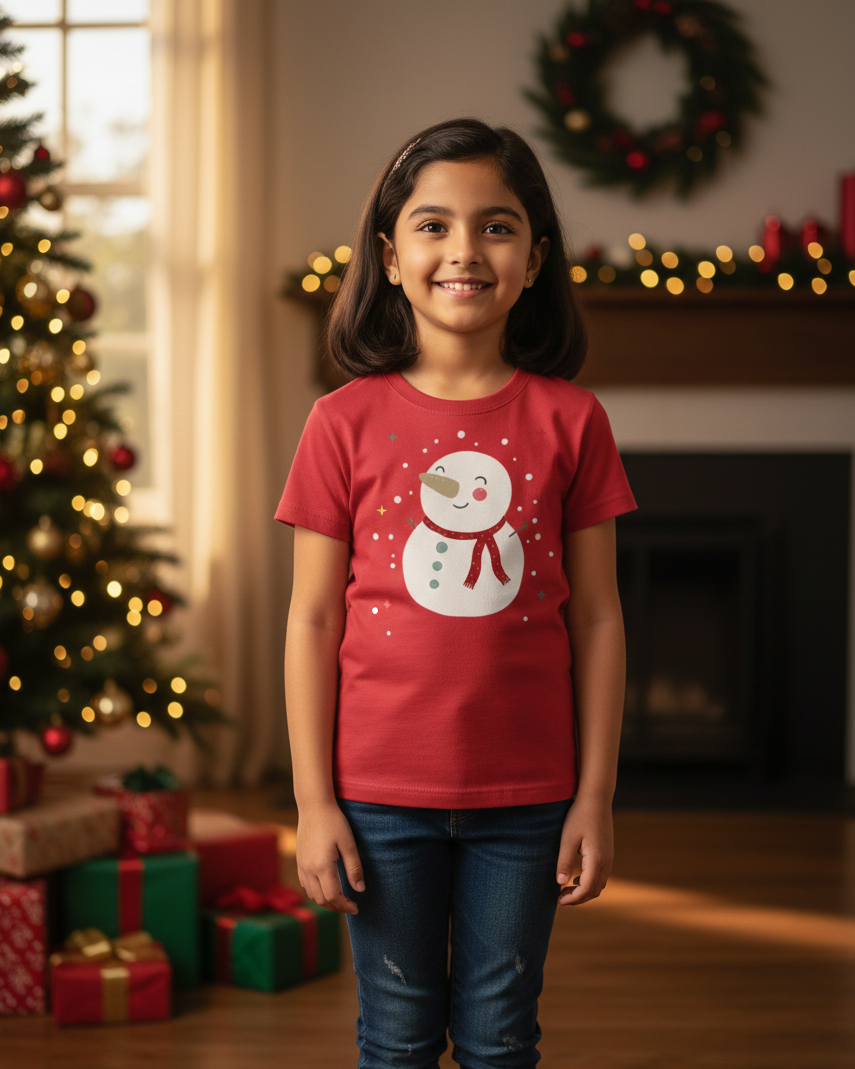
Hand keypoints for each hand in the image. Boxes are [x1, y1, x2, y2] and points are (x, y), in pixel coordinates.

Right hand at [295, 799, 365, 914]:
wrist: (314, 806)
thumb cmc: (334, 822)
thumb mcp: (348, 844)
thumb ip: (354, 868)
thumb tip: (360, 890)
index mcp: (322, 866)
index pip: (333, 896)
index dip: (345, 906)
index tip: (357, 907)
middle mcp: (309, 869)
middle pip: (321, 900)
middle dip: (337, 907)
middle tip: (351, 906)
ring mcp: (301, 866)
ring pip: (312, 894)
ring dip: (326, 901)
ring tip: (341, 898)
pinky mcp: (299, 861)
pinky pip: (306, 885)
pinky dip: (316, 892)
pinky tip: (327, 886)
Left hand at [555, 794, 613, 906]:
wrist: (596, 798)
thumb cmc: (579, 816)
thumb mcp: (567, 839)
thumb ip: (564, 862)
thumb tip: (560, 884)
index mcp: (596, 859)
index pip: (587, 889)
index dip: (573, 899)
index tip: (559, 900)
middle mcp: (607, 862)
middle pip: (594, 891)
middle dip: (578, 898)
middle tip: (560, 898)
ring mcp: (610, 857)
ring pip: (599, 885)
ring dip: (584, 891)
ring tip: (566, 889)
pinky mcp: (608, 853)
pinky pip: (601, 876)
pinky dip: (590, 883)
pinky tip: (576, 878)